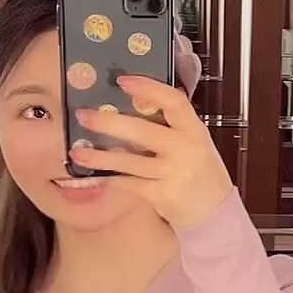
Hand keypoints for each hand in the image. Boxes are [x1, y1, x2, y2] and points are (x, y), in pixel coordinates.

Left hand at [71, 75, 232, 229]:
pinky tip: (95, 176)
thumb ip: (171, 125)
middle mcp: (185, 149)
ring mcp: (174, 173)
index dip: (148, 88)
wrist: (215, 213)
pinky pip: (130, 184)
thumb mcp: (194, 143)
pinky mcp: (163, 195)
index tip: (122, 80)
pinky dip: (110, 179)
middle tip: (84, 116)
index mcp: (194, 130)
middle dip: (109, 123)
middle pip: (143, 131)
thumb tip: (135, 101)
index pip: (174, 101)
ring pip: (130, 161)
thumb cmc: (199, 172)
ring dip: (100, 157)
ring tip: (76, 152)